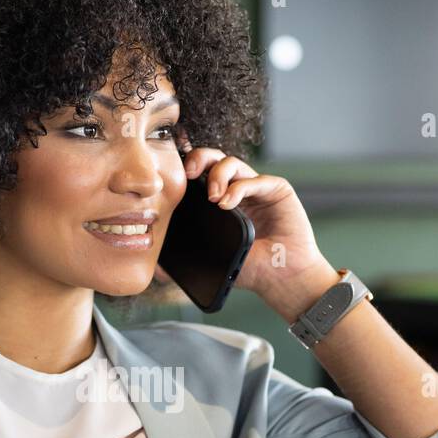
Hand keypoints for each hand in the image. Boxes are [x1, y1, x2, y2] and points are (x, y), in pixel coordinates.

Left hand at [180, 147, 339, 319]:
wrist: (281, 279)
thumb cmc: (250, 270)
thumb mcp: (211, 263)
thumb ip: (184, 262)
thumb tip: (156, 268)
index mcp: (219, 202)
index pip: (200, 174)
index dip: (186, 168)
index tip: (173, 179)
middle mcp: (237, 189)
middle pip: (214, 159)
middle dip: (199, 159)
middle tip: (189, 174)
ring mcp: (257, 188)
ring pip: (232, 163)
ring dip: (218, 175)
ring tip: (213, 198)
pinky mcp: (277, 189)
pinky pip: (255, 179)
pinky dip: (238, 188)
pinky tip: (227, 203)